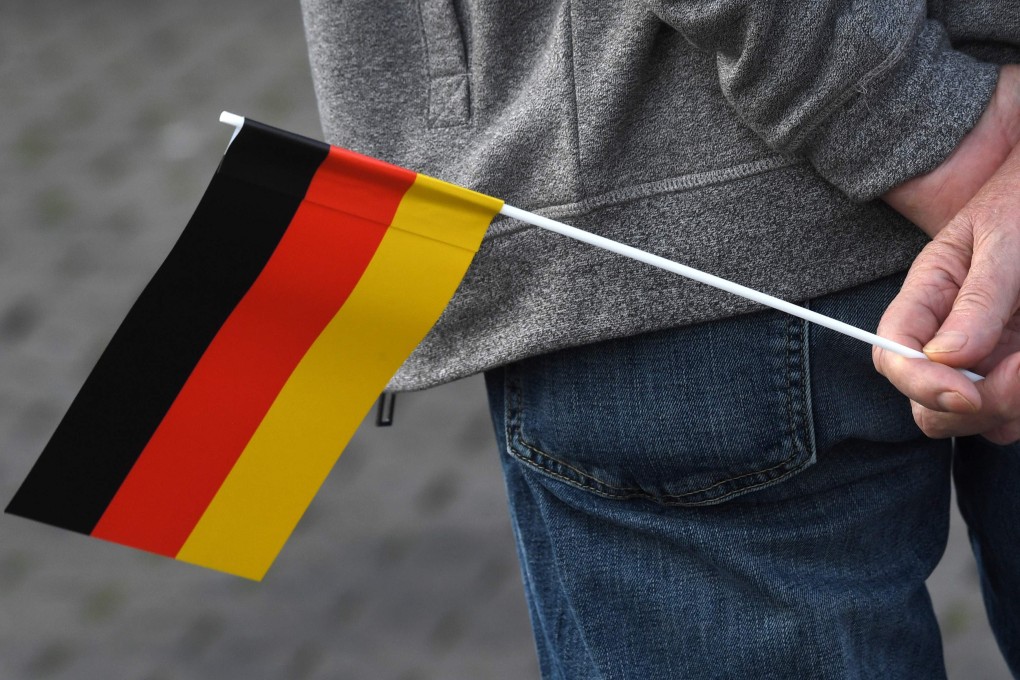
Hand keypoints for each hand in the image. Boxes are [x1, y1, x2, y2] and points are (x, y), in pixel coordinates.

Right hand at [876, 65, 1019, 443]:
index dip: (920, 383)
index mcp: (927, 297)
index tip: (965, 392)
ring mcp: (986, 359)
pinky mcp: (1015, 372)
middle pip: (927, 404)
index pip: (892, 355)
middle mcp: (949, 337)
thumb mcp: (1004, 240)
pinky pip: (1011, 414)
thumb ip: (977, 299)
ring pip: (976, 419)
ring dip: (1007, 408)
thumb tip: (945, 358)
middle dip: (970, 406)